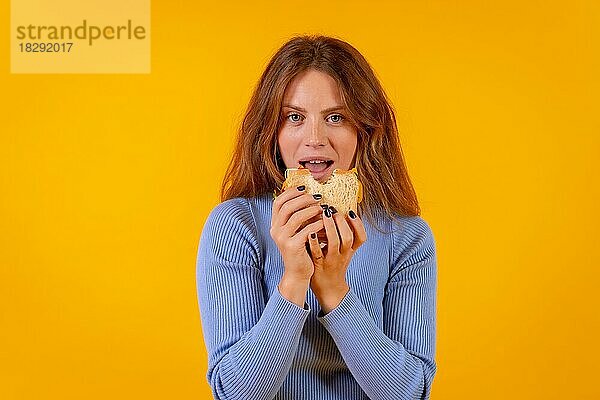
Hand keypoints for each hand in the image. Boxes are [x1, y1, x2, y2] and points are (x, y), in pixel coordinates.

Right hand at [271, 185, 323, 305]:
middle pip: (287, 206)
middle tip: (317, 197)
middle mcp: (275, 230)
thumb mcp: (296, 230)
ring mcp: (282, 238)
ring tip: (323, 208)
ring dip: (311, 210)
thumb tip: (310, 195)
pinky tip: (325, 223)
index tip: (305, 188)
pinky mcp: (292, 246)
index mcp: (275, 224)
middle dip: (304, 199)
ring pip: (296, 217)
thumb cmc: (301, 249)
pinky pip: (306, 230)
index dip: (291, 192)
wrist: (298, 272)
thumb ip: (298, 215)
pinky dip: (317, 224)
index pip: (279, 201)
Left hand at [308, 207, 366, 312]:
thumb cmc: (334, 264)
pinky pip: (317, 252)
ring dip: (330, 227)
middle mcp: (343, 255)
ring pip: (334, 243)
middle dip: (341, 222)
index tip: (350, 212)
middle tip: (332, 209)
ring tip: (324, 214)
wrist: (328, 288)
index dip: (358, 224)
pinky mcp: (318, 264)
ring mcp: (331, 260)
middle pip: (347, 237)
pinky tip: (310, 231)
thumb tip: (340, 210)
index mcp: (351, 250)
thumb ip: (343, 234)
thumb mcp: (344, 251)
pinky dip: (315, 241)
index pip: (361, 237)